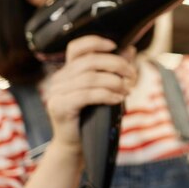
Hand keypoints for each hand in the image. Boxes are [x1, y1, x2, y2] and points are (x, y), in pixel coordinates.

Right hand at [44, 35, 136, 154]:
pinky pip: (87, 95)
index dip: (95, 42)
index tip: (115, 46)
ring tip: (127, 90)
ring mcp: (56, 92)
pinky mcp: (59, 107)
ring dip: (115, 82)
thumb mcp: (106, 89)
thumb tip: (130, 49)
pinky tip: (118, 100)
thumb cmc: (92, 116)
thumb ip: (115, 69)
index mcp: (68, 71)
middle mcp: (59, 79)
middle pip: (90, 61)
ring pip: (90, 78)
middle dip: (116, 65)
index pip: (76, 47)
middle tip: (132, 75)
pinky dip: (107, 95)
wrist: (76, 145)